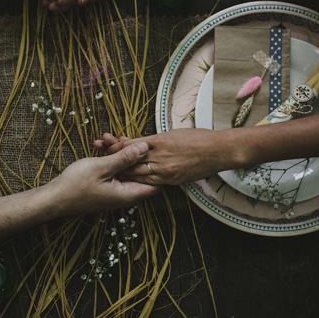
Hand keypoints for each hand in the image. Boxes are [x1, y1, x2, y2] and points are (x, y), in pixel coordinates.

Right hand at [48, 142, 158, 215]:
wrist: (54, 198)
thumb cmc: (76, 185)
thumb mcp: (102, 167)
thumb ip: (125, 158)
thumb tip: (145, 148)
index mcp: (128, 193)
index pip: (155, 182)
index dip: (153, 163)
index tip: (145, 147)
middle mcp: (125, 194)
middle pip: (138, 171)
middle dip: (131, 152)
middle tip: (119, 138)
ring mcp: (115, 190)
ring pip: (124, 168)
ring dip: (116, 152)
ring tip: (105, 138)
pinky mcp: (105, 186)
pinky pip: (113, 170)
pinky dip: (108, 158)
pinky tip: (99, 146)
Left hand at [93, 130, 244, 185]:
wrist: (219, 150)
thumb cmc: (198, 138)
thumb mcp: (173, 133)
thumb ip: (155, 139)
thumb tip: (139, 141)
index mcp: (159, 140)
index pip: (131, 142)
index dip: (117, 144)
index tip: (105, 142)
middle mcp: (160, 155)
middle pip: (130, 157)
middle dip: (114, 156)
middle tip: (99, 154)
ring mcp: (166, 169)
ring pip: (137, 172)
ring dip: (122, 171)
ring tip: (108, 171)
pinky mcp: (172, 180)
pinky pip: (150, 182)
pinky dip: (138, 182)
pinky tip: (128, 184)